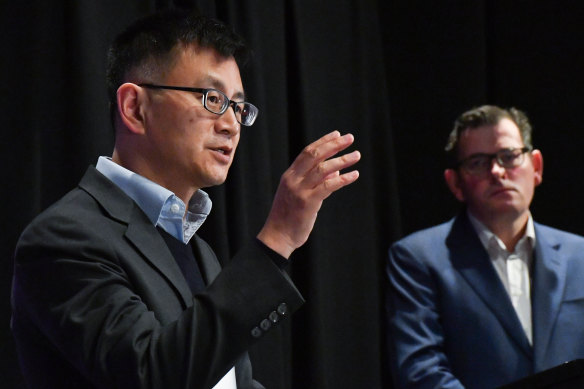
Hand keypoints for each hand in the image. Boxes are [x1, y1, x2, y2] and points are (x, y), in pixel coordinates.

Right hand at [257, 131, 359, 257]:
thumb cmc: (289, 217)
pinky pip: (328, 186)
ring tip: (356, 155)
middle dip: (334, 145)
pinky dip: (343, 179)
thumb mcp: (300, 195)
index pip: (307, 152)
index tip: (337, 134)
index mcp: (290, 175)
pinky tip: (354, 174)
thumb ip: (316, 181)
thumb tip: (336, 169)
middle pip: (315, 155)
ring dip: (342, 160)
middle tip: (350, 138)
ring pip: (323, 169)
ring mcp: (299, 190)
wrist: (277, 236)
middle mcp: (293, 179)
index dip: (323, 141)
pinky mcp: (307, 202)